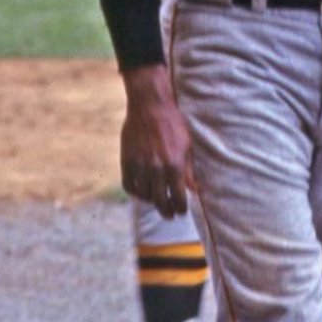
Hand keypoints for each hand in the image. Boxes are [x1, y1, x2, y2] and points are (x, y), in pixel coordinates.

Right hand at [121, 64, 194, 218]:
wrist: (150, 106)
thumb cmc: (173, 124)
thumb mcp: (187, 145)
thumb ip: (189, 170)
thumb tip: (194, 190)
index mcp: (175, 165)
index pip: (178, 198)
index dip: (180, 208)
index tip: (181, 211)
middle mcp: (157, 169)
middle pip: (160, 202)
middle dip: (167, 211)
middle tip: (169, 214)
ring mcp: (140, 167)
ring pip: (144, 196)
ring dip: (151, 201)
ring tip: (156, 200)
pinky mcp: (127, 162)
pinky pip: (129, 186)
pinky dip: (135, 192)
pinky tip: (142, 191)